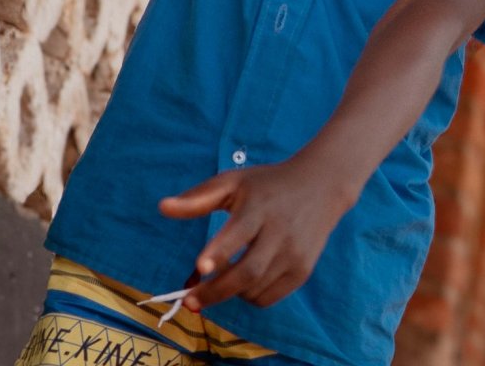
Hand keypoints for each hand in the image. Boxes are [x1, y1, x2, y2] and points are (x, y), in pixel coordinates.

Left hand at [158, 156, 356, 309]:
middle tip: (190, 301)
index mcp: (259, 208)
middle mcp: (280, 232)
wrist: (322, 186)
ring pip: (255, 290)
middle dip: (215, 292)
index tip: (199, 267)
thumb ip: (199, 198)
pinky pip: (268, 297)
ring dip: (230, 293)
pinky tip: (245, 281)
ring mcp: (295, 254)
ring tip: (220, 281)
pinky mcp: (303, 270)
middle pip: (246, 273)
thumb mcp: (234, 182)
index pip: (238, 234)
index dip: (218, 253)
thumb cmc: (268, 184)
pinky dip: (250, 297)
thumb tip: (162, 207)